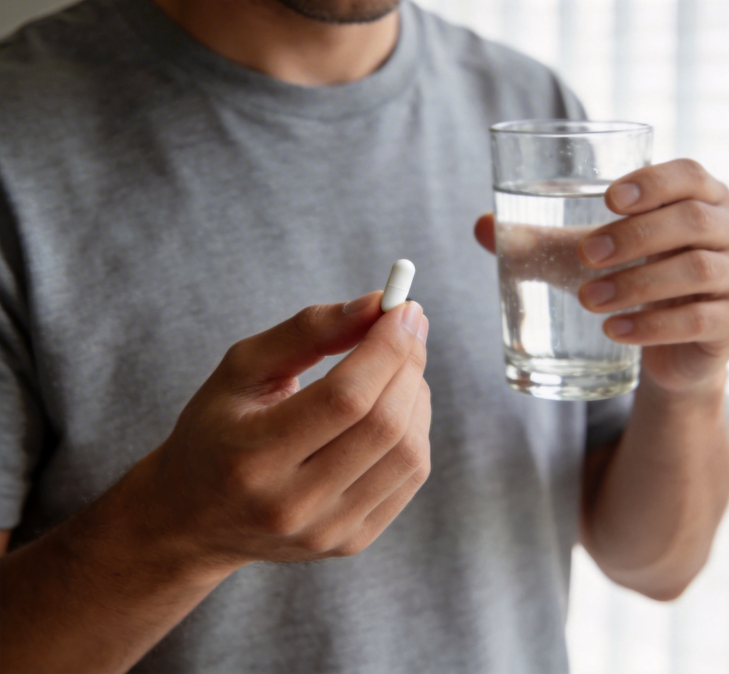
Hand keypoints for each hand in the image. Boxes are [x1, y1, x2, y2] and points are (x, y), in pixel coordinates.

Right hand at [144, 293, 429, 570]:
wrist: (194, 517)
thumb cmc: (217, 428)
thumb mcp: (243, 368)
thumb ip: (308, 330)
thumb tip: (376, 304)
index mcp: (252, 457)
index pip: (345, 398)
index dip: (387, 347)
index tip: (403, 307)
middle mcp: (291, 505)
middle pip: (383, 426)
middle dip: (408, 363)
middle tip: (408, 324)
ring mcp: (326, 532)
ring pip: (408, 453)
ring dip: (416, 394)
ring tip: (398, 366)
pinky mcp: (350, 542)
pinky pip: (410, 477)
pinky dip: (416, 428)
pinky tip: (397, 405)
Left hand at [475, 159, 728, 394]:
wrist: (668, 346)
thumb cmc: (630, 280)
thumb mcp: (586, 256)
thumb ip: (538, 240)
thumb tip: (480, 225)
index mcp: (701, 199)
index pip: (688, 175)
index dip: (653, 182)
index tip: (608, 199)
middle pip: (690, 222)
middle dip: (633, 237)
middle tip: (584, 256)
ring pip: (696, 271)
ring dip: (636, 285)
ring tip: (587, 300)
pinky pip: (701, 321)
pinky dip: (653, 326)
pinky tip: (614, 331)